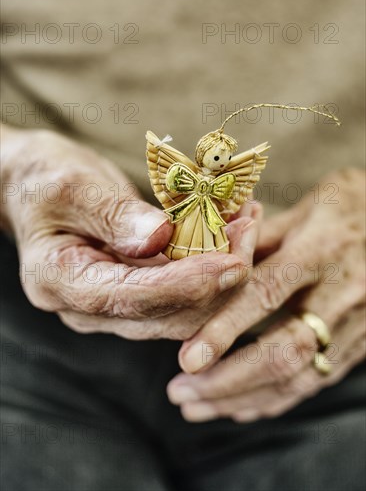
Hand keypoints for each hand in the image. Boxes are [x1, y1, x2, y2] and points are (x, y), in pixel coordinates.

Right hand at [1, 125, 257, 339]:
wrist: (35, 185)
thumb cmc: (42, 180)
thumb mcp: (69, 186)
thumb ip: (112, 215)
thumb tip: (161, 237)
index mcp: (61, 284)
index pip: (132, 299)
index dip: (186, 284)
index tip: (232, 261)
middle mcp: (90, 307)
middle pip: (167, 315)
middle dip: (218, 279)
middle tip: (250, 229)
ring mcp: (116, 302)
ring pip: (185, 308)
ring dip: (224, 272)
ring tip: (249, 222)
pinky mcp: (139, 289)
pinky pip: (184, 287)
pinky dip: (213, 261)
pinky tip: (234, 226)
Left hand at [167, 168, 365, 420]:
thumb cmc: (347, 207)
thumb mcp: (304, 208)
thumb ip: (259, 238)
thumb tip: (211, 262)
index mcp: (320, 250)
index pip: (267, 293)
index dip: (226, 329)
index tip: (188, 358)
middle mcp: (341, 292)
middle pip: (283, 350)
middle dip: (227, 380)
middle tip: (180, 393)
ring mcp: (357, 323)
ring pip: (299, 376)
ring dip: (243, 398)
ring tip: (197, 407)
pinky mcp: (361, 342)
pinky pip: (316, 380)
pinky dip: (275, 399)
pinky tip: (240, 406)